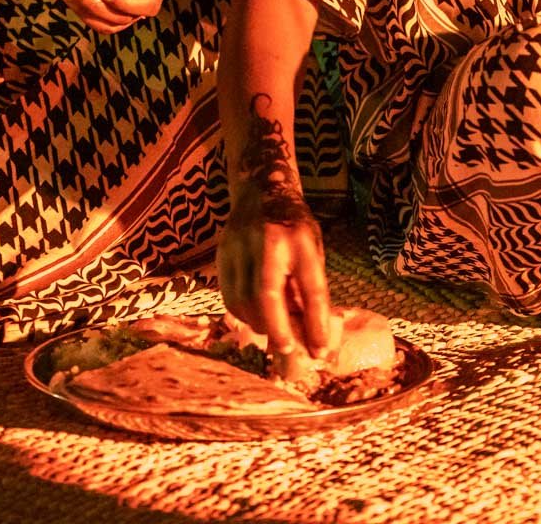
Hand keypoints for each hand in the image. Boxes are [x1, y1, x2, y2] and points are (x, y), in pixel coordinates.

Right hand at [219, 182, 332, 366]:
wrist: (261, 189)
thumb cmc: (294, 225)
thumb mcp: (312, 248)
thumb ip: (309, 285)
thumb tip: (310, 333)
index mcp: (300, 239)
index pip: (311, 288)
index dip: (314, 324)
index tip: (318, 351)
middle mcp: (267, 241)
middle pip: (267, 298)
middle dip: (277, 330)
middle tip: (288, 348)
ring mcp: (239, 245)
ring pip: (243, 301)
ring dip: (258, 324)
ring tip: (272, 331)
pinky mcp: (222, 252)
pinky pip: (229, 295)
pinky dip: (242, 313)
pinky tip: (254, 315)